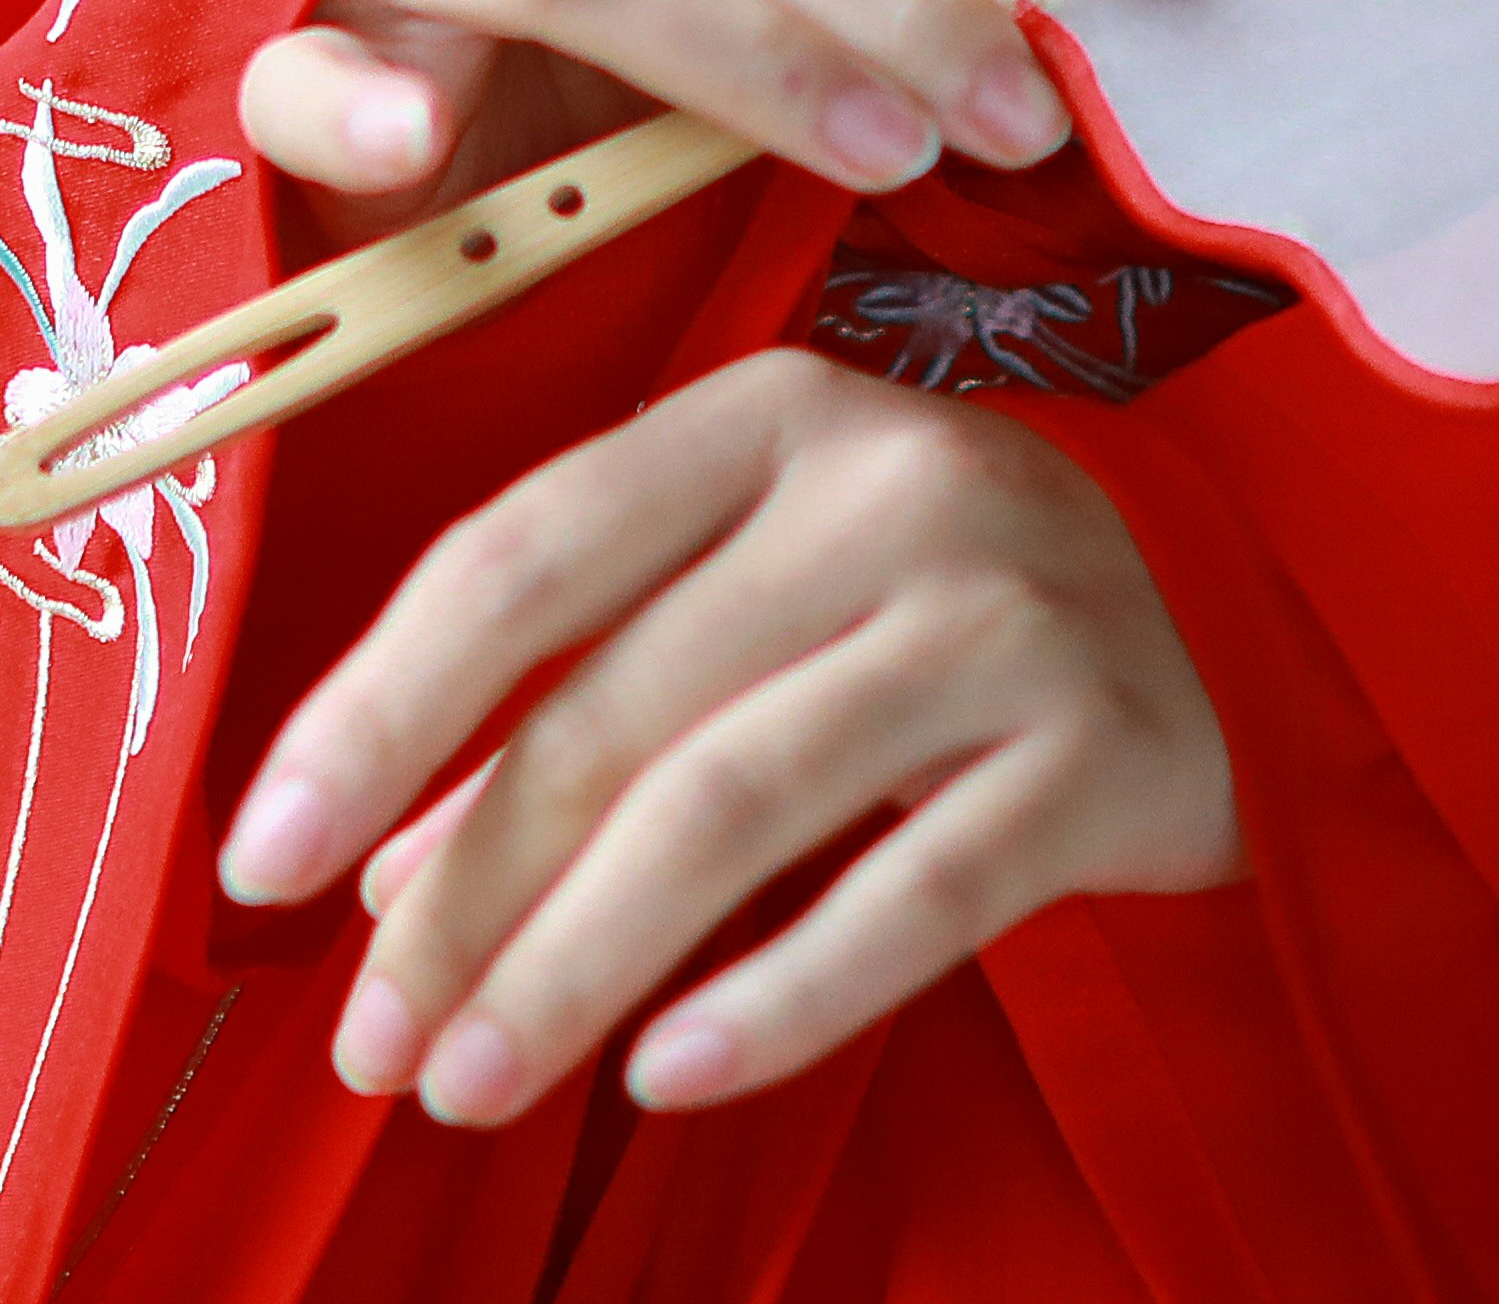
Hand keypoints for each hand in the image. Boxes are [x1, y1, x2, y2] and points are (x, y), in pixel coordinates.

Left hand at [214, 350, 1238, 1121]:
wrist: (1242, 641)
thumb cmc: (938, 621)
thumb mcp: (758, 603)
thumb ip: (586, 702)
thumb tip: (384, 881)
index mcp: (770, 413)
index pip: (525, 551)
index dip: (377, 708)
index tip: (256, 861)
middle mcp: (889, 481)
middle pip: (619, 702)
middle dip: (465, 889)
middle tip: (369, 1045)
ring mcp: (1009, 608)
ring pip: (740, 800)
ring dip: (579, 962)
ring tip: (469, 1085)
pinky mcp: (1107, 746)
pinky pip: (914, 894)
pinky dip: (777, 999)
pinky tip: (668, 1078)